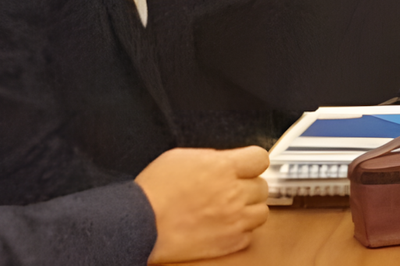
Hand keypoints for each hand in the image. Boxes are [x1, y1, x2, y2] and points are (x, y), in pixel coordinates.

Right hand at [138, 146, 268, 262]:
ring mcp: (234, 219)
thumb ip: (210, 157)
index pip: (260, 158)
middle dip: (247, 187)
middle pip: (262, 186)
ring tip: (228, 211)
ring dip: (248, 210)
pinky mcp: (229, 242)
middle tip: (230, 191)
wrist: (138, 224)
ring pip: (261, 212)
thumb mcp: (180, 158)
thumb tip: (223, 161)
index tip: (246, 168)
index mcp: (224, 167)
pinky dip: (239, 232)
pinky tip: (222, 227)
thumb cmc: (152, 191)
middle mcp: (234, 192)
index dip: (252, 163)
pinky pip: (249, 235)